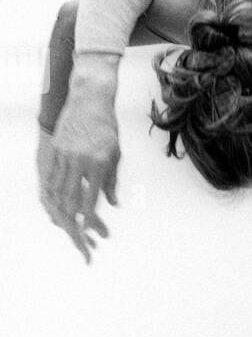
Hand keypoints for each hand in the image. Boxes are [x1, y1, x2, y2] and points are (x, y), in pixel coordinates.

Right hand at [42, 93, 119, 263]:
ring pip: (58, 190)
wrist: (90, 99)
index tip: (94, 233)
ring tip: (66, 224)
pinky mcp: (56, 149)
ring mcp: (65, 154)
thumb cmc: (108, 128)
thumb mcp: (116, 154)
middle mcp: (80, 161)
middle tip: (78, 237)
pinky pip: (51, 176)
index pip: (92, 200)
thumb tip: (113, 204)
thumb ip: (112, 181)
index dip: (91, 220)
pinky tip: (54, 202)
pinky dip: (53, 192)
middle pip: (71, 200)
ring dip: (62, 210)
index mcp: (99, 164)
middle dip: (74, 222)